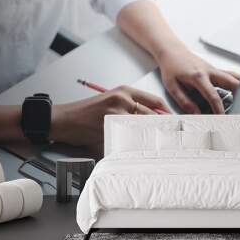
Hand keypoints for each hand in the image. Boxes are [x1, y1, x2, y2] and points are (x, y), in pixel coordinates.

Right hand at [50, 85, 169, 145]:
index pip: (155, 100)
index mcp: (125, 91)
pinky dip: (135, 143)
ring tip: (156, 145)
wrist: (65, 119)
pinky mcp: (110, 126)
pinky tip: (137, 148)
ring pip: (143, 126)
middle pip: (153, 114)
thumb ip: (130, 108)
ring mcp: (117, 111)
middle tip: (169, 137)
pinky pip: (129, 136)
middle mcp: (123, 98)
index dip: (167, 113)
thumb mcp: (110, 102)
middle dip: (162, 127)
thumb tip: (151, 121)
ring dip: (150, 136)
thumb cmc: (86, 112)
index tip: (173, 123)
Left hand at [157, 45, 239, 113]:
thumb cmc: (171, 67)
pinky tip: (230, 92)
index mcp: (198, 77)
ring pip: (234, 77)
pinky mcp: (214, 69)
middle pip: (233, 83)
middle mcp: (209, 71)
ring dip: (236, 90)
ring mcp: (213, 69)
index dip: (219, 109)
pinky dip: (233, 83)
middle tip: (230, 108)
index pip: (213, 96)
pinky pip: (229, 75)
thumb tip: (196, 114)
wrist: (172, 51)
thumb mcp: (172, 87)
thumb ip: (185, 102)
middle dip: (236, 97)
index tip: (221, 118)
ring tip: (232, 102)